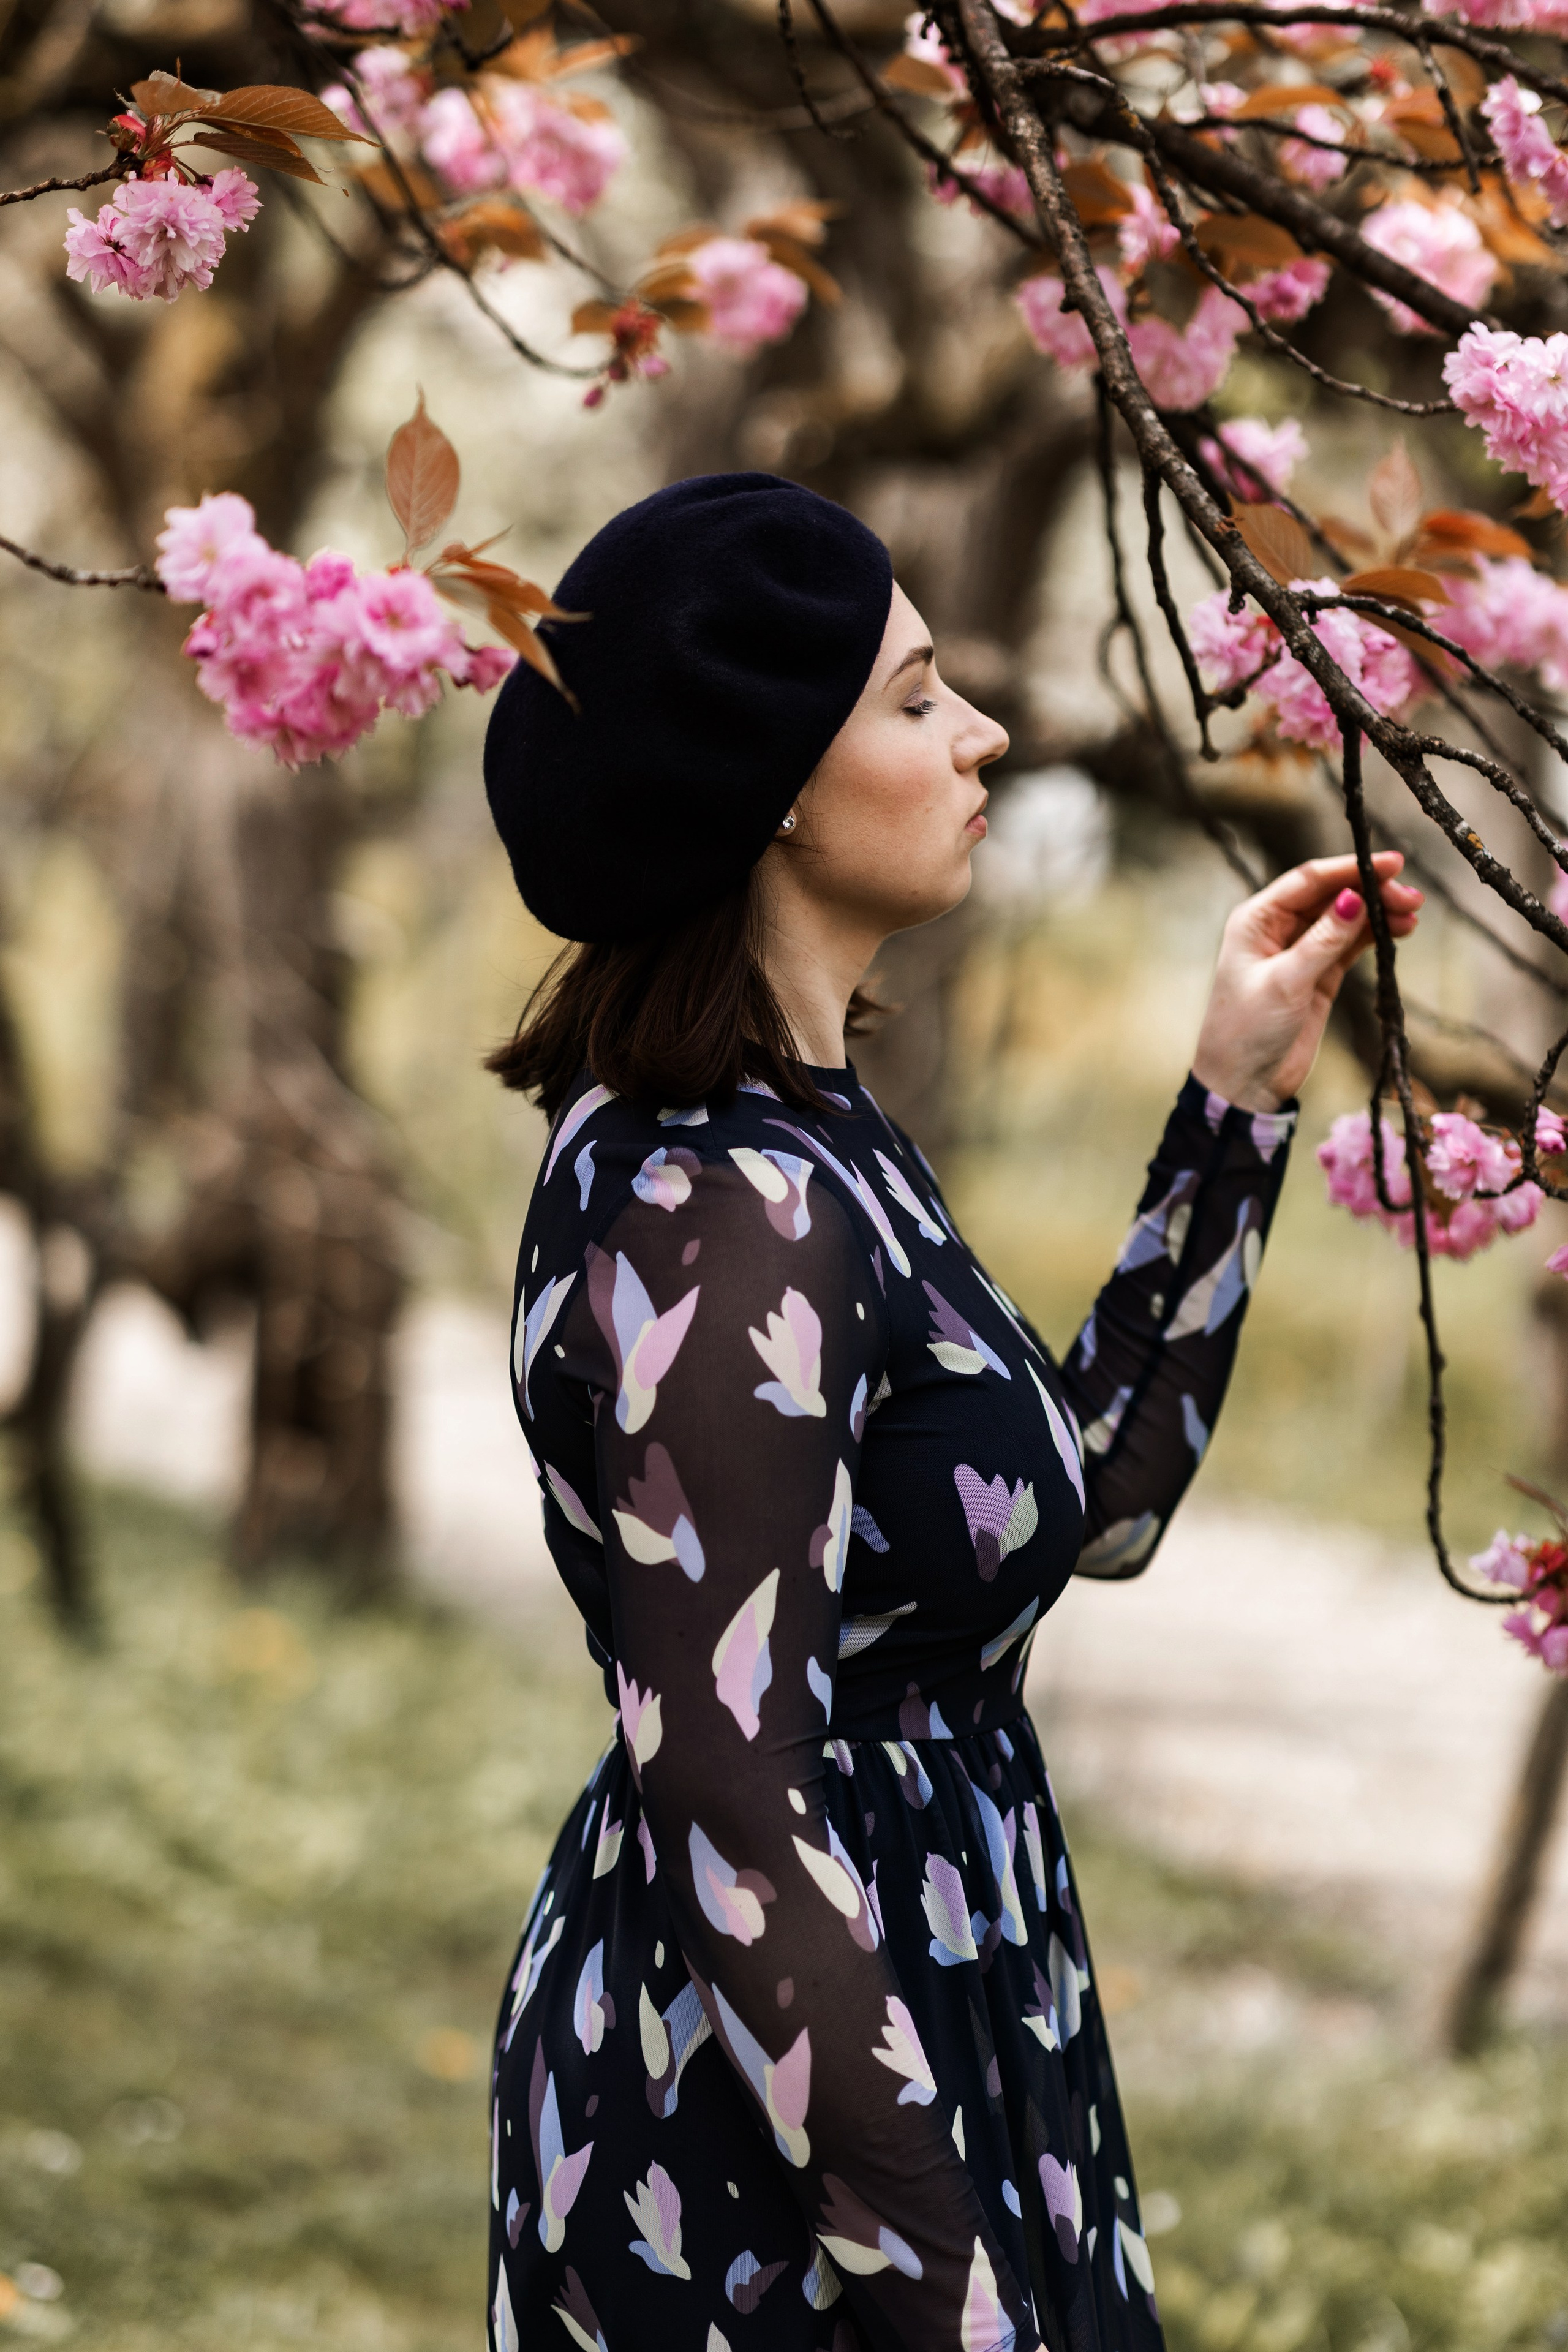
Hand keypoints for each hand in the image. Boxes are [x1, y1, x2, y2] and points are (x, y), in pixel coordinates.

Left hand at [1191, 852, 1422, 1113]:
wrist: (1243, 1084)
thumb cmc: (1246, 1032)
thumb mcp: (1285, 983)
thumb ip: (1322, 941)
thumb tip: (1353, 898)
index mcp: (1255, 920)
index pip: (1308, 880)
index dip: (1349, 869)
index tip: (1392, 863)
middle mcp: (1276, 928)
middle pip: (1331, 895)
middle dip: (1371, 891)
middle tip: (1411, 897)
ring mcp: (1301, 950)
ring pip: (1345, 918)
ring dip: (1378, 913)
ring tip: (1412, 915)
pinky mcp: (1319, 974)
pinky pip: (1350, 943)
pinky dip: (1374, 935)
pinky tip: (1399, 930)